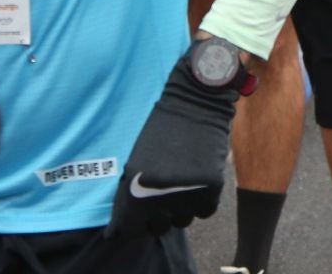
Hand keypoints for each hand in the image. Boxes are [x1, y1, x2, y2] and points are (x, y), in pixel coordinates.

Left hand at [110, 50, 240, 238]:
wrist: (196, 102)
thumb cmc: (163, 129)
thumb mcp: (137, 159)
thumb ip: (129, 193)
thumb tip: (120, 229)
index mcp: (135, 187)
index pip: (131, 227)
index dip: (134, 226)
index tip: (136, 222)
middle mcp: (159, 195)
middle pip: (158, 228)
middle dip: (157, 219)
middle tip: (160, 203)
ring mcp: (187, 193)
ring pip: (182, 222)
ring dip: (180, 212)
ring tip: (179, 190)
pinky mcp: (211, 188)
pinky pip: (204, 212)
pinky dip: (200, 204)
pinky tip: (196, 186)